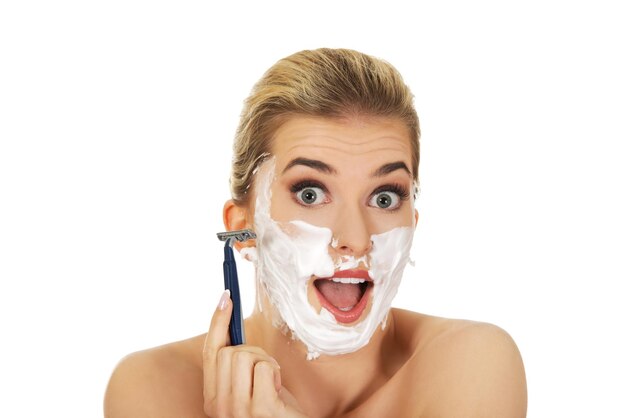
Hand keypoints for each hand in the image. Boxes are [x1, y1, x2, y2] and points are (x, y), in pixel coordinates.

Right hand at [203, 290, 307, 417]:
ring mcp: (237, 410)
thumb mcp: (249, 388)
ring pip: (244, 355)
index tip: (226, 297)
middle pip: (229, 351)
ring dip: (265, 362)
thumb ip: (237, 367)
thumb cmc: (275, 412)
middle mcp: (219, 406)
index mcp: (212, 399)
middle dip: (253, 351)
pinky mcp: (260, 410)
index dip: (217, 322)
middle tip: (267, 371)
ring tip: (273, 383)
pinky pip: (265, 367)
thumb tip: (231, 325)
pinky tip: (278, 391)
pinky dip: (276, 373)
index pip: (209, 352)